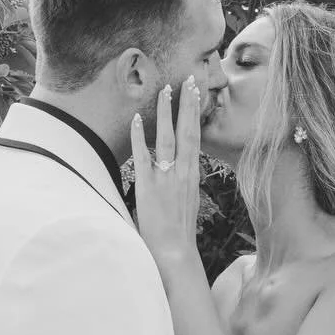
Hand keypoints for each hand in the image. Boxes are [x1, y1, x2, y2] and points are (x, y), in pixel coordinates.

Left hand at [130, 76, 201, 275]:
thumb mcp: (184, 204)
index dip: (195, 114)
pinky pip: (143, 156)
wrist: (174, 254)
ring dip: (166, 113)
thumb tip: (176, 176)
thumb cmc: (177, 235)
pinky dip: (139, 137)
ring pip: (167, 138)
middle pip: (187, 131)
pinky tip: (138, 119)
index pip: (196, 137)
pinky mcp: (148, 187)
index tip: (197, 93)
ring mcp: (166, 179)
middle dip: (188, 104)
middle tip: (190, 79)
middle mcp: (182, 173)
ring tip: (166, 89)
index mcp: (192, 176)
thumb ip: (180, 185)